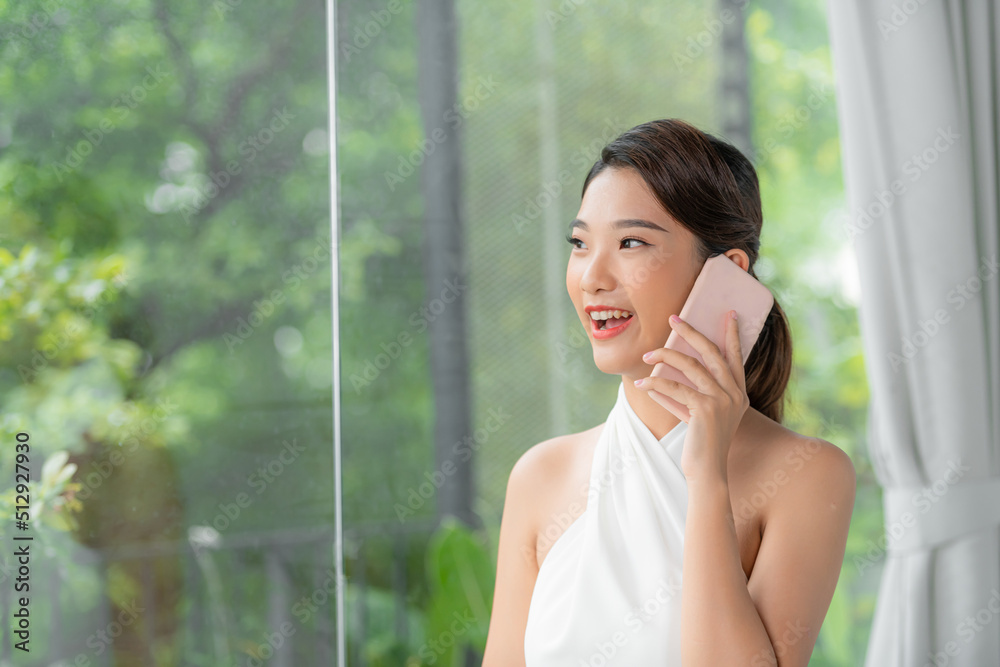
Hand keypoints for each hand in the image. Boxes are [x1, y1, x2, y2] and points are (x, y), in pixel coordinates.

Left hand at [636, 310, 749, 483]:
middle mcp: (734, 394)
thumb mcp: (697, 415)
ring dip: (665, 357)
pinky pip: (675, 387)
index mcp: (738, 394)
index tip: (729, 314)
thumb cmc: (701, 444)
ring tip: (647, 355)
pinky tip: (642, 384)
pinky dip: (656, 383)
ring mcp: (722, 401)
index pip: (735, 358)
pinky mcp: (705, 409)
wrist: (707, 472)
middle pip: (712, 353)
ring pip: (691, 366)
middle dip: (691, 332)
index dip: (732, 335)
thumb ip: (687, 395)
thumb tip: (660, 376)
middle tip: (673, 318)